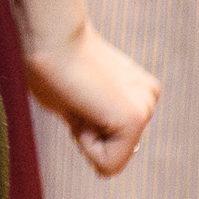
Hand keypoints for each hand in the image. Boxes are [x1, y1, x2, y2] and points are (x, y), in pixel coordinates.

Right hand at [24, 21, 161, 175]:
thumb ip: (91, 121)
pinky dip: (86, 144)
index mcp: (138, 94)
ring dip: (85, 136)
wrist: (51, 34)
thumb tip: (95, 145)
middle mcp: (148, 101)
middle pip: (112, 152)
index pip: (111, 142)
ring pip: (110, 159)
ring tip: (78, 97)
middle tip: (75, 97)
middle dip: (86, 135)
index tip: (75, 96)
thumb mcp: (75, 101)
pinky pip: (108, 164)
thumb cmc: (51, 63)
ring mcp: (145, 109)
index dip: (83, 131)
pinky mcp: (135, 119)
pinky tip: (82, 106)